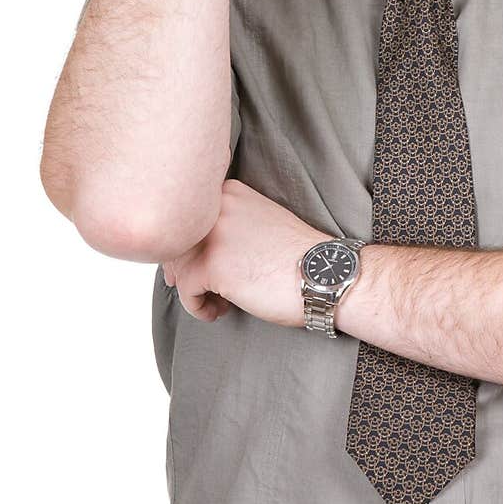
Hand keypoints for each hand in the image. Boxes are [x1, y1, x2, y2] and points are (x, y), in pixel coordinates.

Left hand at [161, 178, 331, 325]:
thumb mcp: (260, 222)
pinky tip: (220, 311)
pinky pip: (186, 291)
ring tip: (217, 301)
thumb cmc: (297, 257)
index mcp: (229, 192)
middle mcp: (217, 207)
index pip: (187, 217)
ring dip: (192, 290)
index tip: (198, 266)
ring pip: (177, 265)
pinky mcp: (212, 266)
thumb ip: (226, 226)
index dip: (188, 246)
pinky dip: (199, 308)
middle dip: (183, 269)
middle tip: (200, 289)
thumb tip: (189, 252)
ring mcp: (213, 235)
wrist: (325, 274)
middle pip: (176, 240)